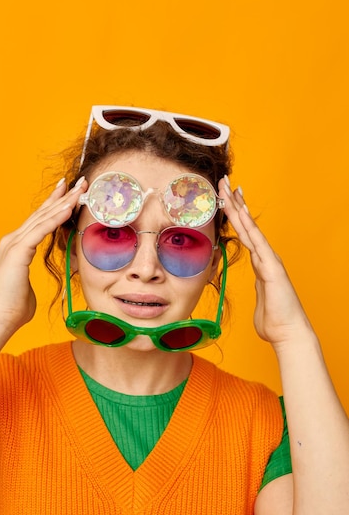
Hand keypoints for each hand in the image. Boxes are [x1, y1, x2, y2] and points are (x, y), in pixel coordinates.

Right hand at [0, 177, 86, 334]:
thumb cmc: (13, 307)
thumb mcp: (27, 285)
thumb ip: (32, 278)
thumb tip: (36, 284)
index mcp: (16, 246)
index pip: (38, 220)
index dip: (53, 204)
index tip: (67, 190)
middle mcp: (13, 240)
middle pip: (42, 213)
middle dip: (62, 196)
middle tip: (79, 182)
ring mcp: (14, 243)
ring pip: (43, 217)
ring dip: (63, 202)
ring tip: (79, 190)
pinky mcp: (18, 251)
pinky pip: (41, 230)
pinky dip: (55, 218)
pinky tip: (68, 207)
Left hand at [218, 176, 311, 346]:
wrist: (288, 333)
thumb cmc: (274, 319)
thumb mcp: (261, 298)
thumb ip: (258, 287)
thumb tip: (256, 284)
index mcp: (261, 263)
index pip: (245, 233)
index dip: (236, 214)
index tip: (226, 197)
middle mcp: (266, 257)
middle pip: (247, 224)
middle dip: (235, 202)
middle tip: (224, 181)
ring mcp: (269, 260)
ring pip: (250, 228)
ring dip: (238, 207)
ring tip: (227, 188)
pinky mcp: (271, 267)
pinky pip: (256, 242)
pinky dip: (247, 226)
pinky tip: (239, 212)